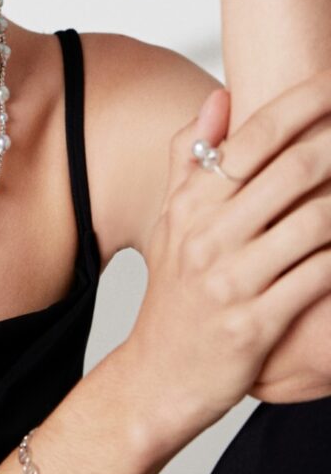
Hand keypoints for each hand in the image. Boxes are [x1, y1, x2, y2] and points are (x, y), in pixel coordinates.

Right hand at [123, 69, 330, 442]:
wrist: (158, 375)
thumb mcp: (172, 219)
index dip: (303, 104)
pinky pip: (320, 278)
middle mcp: (209, 234)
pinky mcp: (257, 323)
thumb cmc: (175, 293)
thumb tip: (221, 98)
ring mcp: (232, 279)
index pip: (253, 136)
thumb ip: (192, 155)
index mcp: (192, 202)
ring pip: (316, 222)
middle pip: (293, 170)